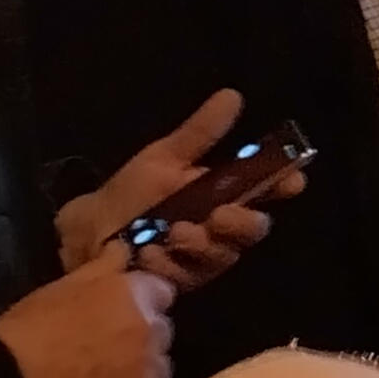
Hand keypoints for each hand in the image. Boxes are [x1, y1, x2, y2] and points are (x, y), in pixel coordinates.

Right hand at [0, 252, 174, 377]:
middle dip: (142, 335)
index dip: (142, 302)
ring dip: (140, 369)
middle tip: (108, 346)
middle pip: (161, 330)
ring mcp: (148, 369)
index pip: (161, 292)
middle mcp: (152, 329)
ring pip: (157, 366)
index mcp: (136, 294)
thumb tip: (124, 249)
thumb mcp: (63, 286)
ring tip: (104, 377)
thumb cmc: (30, 328)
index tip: (120, 312)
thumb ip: (103, 266)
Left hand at [60, 89, 297, 289]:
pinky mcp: (179, 283)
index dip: (284, 184)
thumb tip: (232, 95)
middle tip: (219, 214)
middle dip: (241, 222)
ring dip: (199, 244)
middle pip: (254, 229)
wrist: (86, 232)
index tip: (292, 181)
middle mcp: (220, 227)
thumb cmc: (129, 193)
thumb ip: (200, 132)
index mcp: (223, 193)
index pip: (267, 189)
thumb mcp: (164, 158)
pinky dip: (169, 263)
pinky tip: (148, 254)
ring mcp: (202, 257)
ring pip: (224, 255)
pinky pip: (187, 276)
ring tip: (171, 233)